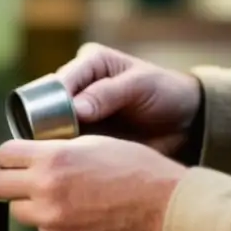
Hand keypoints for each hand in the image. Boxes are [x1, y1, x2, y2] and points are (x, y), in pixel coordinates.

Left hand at [0, 135, 186, 230]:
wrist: (170, 211)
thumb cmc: (141, 171)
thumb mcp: (97, 143)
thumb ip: (58, 150)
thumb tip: (33, 156)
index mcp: (53, 161)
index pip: (3, 155)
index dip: (9, 155)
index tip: (15, 158)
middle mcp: (47, 195)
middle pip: (1, 188)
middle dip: (9, 181)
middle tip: (22, 179)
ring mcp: (56, 227)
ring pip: (25, 215)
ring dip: (36, 206)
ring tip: (67, 198)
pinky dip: (61, 227)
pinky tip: (87, 217)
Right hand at [57, 43, 201, 155]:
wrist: (185, 122)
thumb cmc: (165, 92)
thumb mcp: (141, 85)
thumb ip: (108, 93)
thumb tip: (75, 108)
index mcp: (89, 63)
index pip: (60, 80)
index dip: (53, 101)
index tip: (58, 123)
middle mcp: (77, 86)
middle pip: (46, 104)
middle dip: (45, 124)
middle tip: (50, 146)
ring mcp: (77, 114)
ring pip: (50, 126)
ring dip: (52, 142)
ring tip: (54, 160)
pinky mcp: (83, 137)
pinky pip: (66, 145)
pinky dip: (64, 155)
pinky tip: (64, 167)